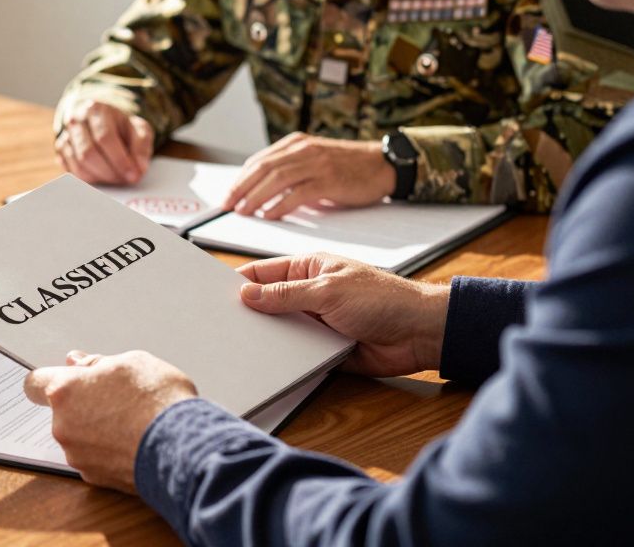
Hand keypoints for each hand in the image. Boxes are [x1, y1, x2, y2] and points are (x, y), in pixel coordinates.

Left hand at [24, 349, 196, 491]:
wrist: (183, 447)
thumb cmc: (158, 401)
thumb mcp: (132, 362)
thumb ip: (97, 363)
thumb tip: (79, 363)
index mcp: (65, 391)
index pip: (35, 383)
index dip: (52, 379)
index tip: (64, 379)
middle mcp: (63, 426)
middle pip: (62, 411)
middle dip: (83, 404)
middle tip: (115, 396)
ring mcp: (77, 455)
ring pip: (79, 436)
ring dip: (96, 429)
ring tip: (131, 420)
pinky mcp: (95, 478)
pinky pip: (94, 458)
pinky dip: (108, 451)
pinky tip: (133, 441)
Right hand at [55, 100, 154, 184]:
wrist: (101, 122)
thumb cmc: (121, 127)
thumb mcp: (139, 130)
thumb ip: (142, 147)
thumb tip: (139, 169)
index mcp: (96, 110)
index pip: (105, 137)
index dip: (119, 159)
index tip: (133, 175)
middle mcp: (75, 120)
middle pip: (89, 153)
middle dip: (110, 172)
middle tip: (125, 180)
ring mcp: (65, 136)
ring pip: (79, 165)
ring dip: (101, 178)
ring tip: (116, 178)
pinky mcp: (61, 152)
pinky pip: (73, 172)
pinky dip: (90, 179)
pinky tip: (103, 175)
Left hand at [222, 134, 395, 218]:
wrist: (382, 164)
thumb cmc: (346, 166)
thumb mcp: (313, 160)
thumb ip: (290, 170)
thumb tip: (261, 191)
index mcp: (296, 143)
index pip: (259, 160)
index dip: (240, 179)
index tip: (228, 195)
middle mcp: (304, 149)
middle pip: (264, 168)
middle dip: (242, 188)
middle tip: (228, 206)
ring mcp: (317, 163)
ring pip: (277, 179)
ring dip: (256, 197)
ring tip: (244, 211)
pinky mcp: (330, 179)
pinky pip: (299, 192)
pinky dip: (281, 205)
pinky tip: (270, 215)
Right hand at [238, 253, 448, 376]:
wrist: (420, 334)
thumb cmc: (384, 299)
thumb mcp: (327, 290)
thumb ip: (285, 294)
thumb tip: (248, 294)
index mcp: (308, 268)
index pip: (263, 273)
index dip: (239, 283)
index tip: (213, 295)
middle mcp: (308, 294)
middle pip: (267, 304)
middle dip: (248, 314)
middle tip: (221, 326)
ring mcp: (315, 322)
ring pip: (280, 331)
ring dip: (267, 339)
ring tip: (240, 347)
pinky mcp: (323, 349)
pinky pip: (296, 354)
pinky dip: (285, 359)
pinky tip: (268, 364)